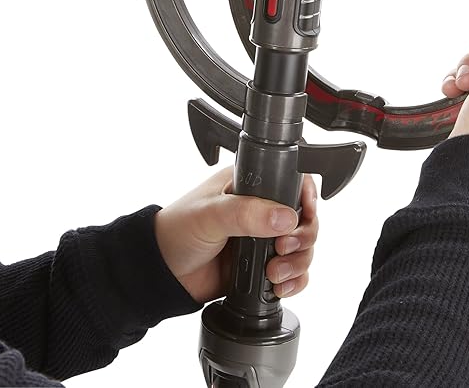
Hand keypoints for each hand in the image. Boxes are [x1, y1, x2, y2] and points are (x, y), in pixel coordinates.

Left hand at [154, 168, 317, 303]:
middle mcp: (261, 209)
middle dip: (303, 237)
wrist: (162, 273)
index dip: (306, 199)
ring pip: (302, 248)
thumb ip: (247, 214)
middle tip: (284, 249)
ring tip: (274, 273)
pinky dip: (294, 281)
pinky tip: (279, 285)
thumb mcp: (211, 215)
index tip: (304, 216)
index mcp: (250, 185)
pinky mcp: (261, 265)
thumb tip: (286, 218)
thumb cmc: (177, 231)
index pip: (292, 183)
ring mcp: (262, 239)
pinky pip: (293, 273)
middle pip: (304, 219)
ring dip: (298, 262)